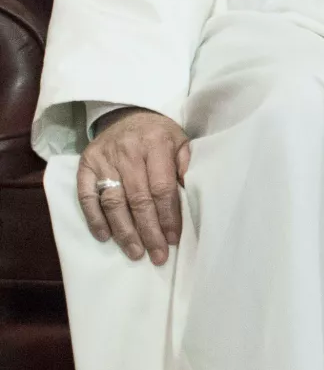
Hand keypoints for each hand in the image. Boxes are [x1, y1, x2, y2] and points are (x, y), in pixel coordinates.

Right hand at [78, 108, 190, 263]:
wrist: (127, 114)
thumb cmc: (159, 134)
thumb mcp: (180, 140)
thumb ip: (187, 164)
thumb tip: (191, 193)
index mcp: (155, 143)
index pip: (162, 188)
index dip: (168, 216)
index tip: (173, 239)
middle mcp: (127, 151)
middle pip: (138, 199)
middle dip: (149, 231)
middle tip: (157, 255)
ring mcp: (104, 158)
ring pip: (113, 202)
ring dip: (124, 231)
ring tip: (135, 252)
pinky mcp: (85, 164)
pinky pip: (86, 195)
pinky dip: (94, 218)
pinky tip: (105, 237)